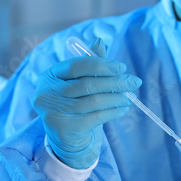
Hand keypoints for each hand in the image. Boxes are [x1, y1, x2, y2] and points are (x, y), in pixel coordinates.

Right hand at [33, 38, 141, 168]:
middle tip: (134, 82)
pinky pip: (96, 117)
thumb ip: (89, 64)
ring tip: (129, 97)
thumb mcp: (79, 83)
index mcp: (49, 76)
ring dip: (116, 98)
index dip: (101, 65)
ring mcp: (54, 112)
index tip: (122, 68)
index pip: (77, 65)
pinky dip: (113, 112)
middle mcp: (46, 93)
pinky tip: (123, 109)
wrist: (67, 139)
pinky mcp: (65, 129)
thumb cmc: (75, 106)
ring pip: (93, 101)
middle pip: (87, 84)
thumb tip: (99, 41)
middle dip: (115, 82)